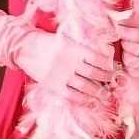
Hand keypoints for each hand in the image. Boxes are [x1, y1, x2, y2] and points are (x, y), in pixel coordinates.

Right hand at [0, 0, 114, 101]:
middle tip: (114, 81)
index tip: (114, 68)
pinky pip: (72, 95)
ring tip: (106, 94)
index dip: (108, 65)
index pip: (98, 58)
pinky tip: (90, 101)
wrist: (23, 48)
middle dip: (107, 78)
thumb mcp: (65, 37)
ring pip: (86, 86)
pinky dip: (83, 99)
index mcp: (74, 48)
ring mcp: (62, 75)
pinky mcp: (53, 85)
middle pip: (95, 73)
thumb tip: (103, 49)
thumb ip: (81, 45)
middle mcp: (70, 62)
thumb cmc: (47, 41)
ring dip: (98, 91)